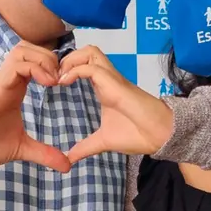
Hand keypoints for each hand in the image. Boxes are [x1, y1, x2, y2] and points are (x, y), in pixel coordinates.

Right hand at [0, 41, 69, 173]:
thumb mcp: (20, 149)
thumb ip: (43, 153)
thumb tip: (67, 166)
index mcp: (14, 89)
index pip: (34, 60)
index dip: (54, 65)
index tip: (66, 84)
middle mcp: (7, 81)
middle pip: (29, 47)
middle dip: (51, 57)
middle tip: (63, 79)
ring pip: (22, 50)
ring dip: (43, 59)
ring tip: (54, 80)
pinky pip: (15, 65)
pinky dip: (35, 68)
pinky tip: (47, 84)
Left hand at [58, 46, 173, 163]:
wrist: (158, 136)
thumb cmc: (136, 134)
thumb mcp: (103, 141)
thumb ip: (85, 147)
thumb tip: (69, 159)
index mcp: (104, 87)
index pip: (85, 64)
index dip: (67, 68)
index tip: (53, 83)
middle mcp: (108, 78)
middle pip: (87, 51)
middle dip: (67, 59)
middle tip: (54, 77)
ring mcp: (112, 79)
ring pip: (90, 52)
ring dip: (71, 60)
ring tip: (59, 77)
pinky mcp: (114, 83)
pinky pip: (91, 68)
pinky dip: (75, 71)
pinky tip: (64, 82)